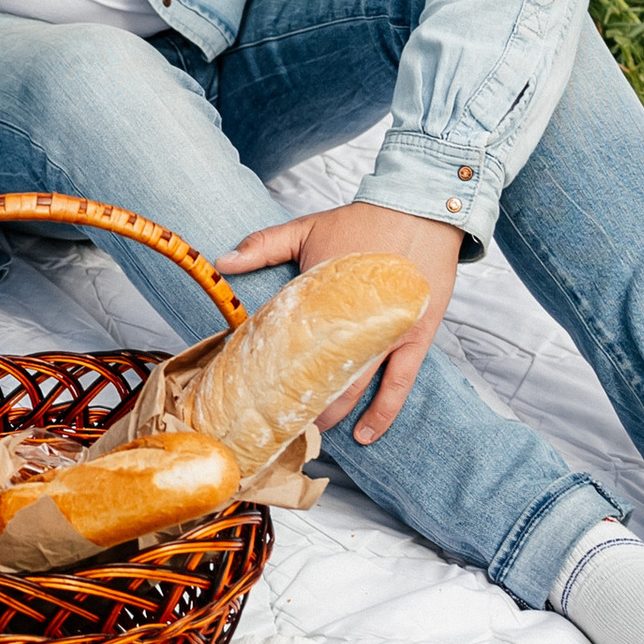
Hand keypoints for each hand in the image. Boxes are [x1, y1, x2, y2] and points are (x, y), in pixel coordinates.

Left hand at [215, 201, 463, 446]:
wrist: (421, 210)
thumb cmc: (364, 220)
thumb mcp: (307, 227)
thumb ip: (264, 244)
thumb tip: (222, 261)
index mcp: (326, 296)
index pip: (292, 343)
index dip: (274, 374)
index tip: (256, 396)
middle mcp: (358, 322)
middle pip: (327, 376)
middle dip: (304, 403)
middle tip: (284, 422)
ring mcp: (390, 334)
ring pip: (360, 388)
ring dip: (336, 414)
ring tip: (315, 433)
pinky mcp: (416, 338)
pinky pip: (400, 385)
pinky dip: (384, 412)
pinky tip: (366, 433)